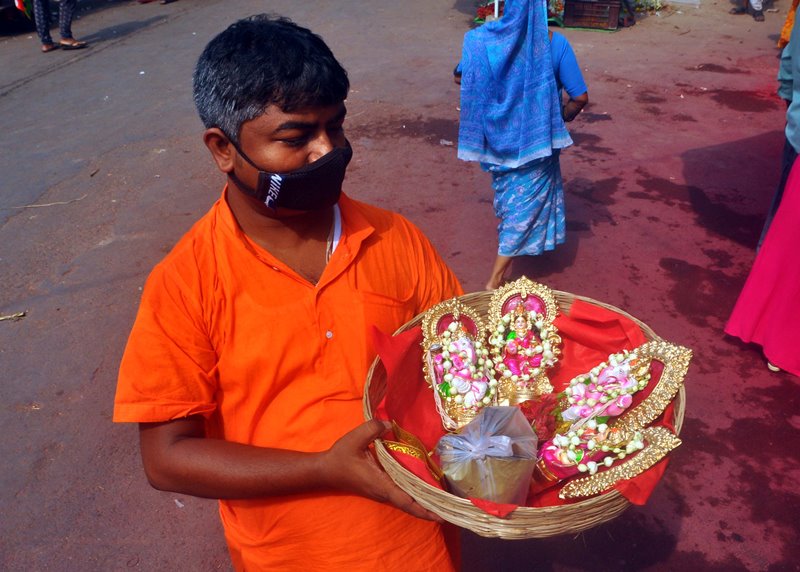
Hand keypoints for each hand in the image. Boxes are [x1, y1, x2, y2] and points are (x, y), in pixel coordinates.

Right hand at [320, 419, 443, 521]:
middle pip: (410, 505)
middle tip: (451, 510)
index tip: (441, 515)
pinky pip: (401, 495)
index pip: (406, 501)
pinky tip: (424, 488)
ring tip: (443, 500)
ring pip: (406, 501)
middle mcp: (383, 492)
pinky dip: (414, 495)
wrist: (326, 470)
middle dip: (430, 509)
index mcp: (380, 484)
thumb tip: (391, 426)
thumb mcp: (355, 438)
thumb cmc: (340, 456)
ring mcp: (382, 492)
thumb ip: (374, 428)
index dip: (424, 509)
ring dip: (423, 502)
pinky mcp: (380, 488)